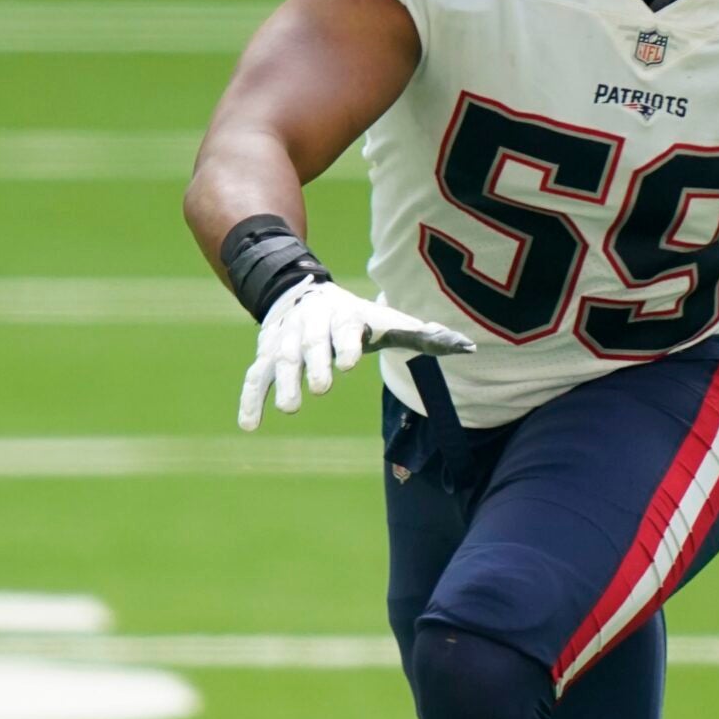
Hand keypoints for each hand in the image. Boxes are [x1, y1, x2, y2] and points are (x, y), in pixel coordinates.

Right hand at [238, 280, 474, 430]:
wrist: (303, 292)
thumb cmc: (357, 318)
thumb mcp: (387, 320)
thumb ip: (422, 335)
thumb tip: (469, 347)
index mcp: (344, 317)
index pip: (347, 329)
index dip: (348, 344)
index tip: (350, 362)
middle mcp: (312, 326)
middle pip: (312, 343)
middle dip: (316, 363)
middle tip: (324, 387)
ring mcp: (285, 342)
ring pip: (282, 360)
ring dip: (284, 383)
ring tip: (290, 408)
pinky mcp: (265, 357)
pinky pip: (254, 378)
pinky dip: (250, 400)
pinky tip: (249, 426)